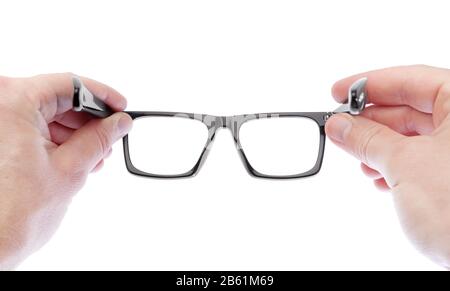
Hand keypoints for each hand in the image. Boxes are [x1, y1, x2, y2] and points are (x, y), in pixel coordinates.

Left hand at [0, 73, 131, 269]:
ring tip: (96, 153)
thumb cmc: (14, 212)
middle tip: (112, 133)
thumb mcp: (72, 167)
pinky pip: (33, 128)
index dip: (101, 95)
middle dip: (89, 119)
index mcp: (12, 103)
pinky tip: (78, 156)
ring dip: (75, 132)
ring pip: (46, 114)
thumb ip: (100, 138)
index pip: (68, 84)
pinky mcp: (1, 139)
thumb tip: (119, 123)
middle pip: (57, 99)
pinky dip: (58, 139)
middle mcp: (1, 106)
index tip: (120, 107)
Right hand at [325, 65, 449, 267]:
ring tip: (359, 159)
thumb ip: (367, 139)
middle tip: (340, 128)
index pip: (410, 80)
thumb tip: (340, 125)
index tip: (337, 92)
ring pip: (414, 137)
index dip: (368, 85)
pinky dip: (396, 166)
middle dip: (371, 121)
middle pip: (411, 109)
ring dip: (380, 148)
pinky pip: (421, 160)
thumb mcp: (405, 165)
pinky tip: (380, 177)